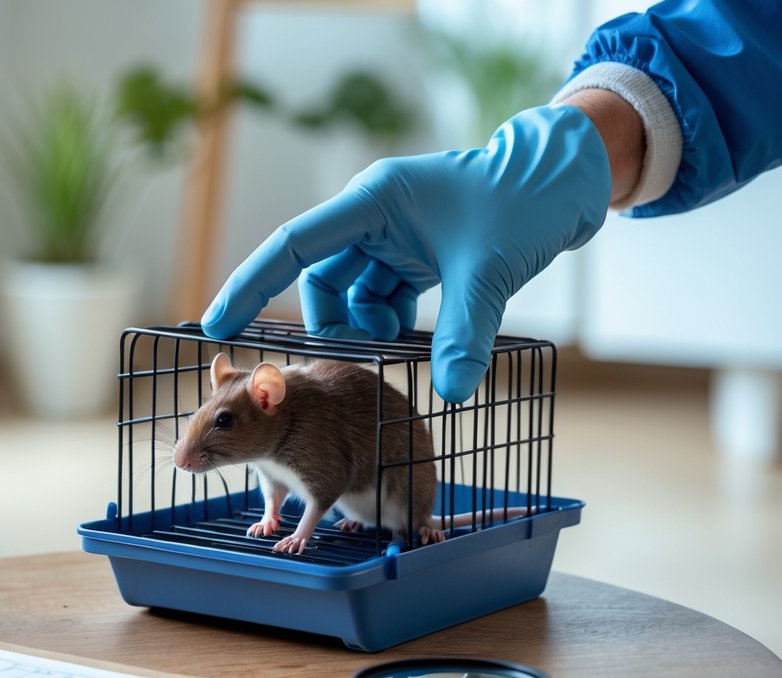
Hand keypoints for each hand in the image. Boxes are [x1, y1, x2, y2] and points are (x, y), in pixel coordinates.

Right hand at [200, 105, 612, 402]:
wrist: (565, 182)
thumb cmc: (525, 204)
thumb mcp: (491, 273)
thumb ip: (466, 334)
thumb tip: (453, 392)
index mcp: (373, 201)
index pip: (292, 246)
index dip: (249, 285)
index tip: (216, 324)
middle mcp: (371, 216)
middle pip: (319, 281)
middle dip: (334, 325)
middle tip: (366, 353)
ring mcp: (389, 236)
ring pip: (347, 296)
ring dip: (364, 328)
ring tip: (400, 341)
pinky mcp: (409, 254)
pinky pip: (376, 297)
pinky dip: (386, 324)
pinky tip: (415, 335)